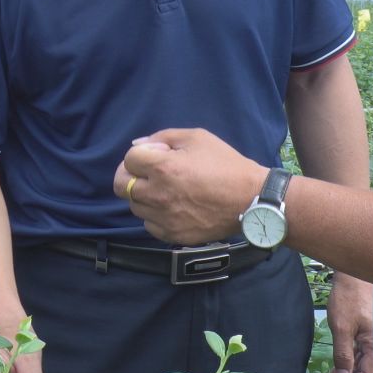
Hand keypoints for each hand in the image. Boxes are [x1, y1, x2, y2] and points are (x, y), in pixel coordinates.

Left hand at [114, 128, 265, 244]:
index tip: (154, 156)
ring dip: (142, 196)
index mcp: (163, 167)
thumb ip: (163, 137)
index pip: (129, 159)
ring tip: (163, 190)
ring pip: (134, 206)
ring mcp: (164, 218)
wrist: (251, 199)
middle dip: (128, 175)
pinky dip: (154, 215)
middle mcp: (158, 195)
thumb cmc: (225, 164)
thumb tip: (138, 146)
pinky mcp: (173, 235)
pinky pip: (149, 225)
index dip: (140, 154)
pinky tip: (170, 207)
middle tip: (144, 173)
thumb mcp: (197, 138)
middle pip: (121, 186)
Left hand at [324, 273, 372, 372]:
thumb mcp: (342, 327)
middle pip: (365, 372)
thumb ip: (344, 354)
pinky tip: (337, 370)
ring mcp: (371, 339)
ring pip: (361, 364)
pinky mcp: (365, 334)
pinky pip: (359, 354)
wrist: (352, 275)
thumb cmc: (348, 298)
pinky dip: (348, 363)